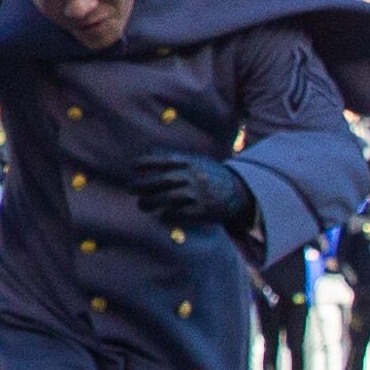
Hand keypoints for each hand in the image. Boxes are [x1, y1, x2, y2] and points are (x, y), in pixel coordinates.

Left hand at [132, 152, 252, 229]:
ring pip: (167, 198)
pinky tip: (161, 215)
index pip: (165, 160)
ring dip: (150, 202)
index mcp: (192, 163)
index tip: (134, 167)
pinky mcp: (202, 210)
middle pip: (162, 181)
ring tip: (142, 204)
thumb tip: (148, 154)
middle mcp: (193, 177)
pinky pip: (179, 213)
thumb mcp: (198, 161)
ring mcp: (198, 194)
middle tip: (130, 189)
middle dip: (142, 186)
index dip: (147, 163)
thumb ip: (176, 159)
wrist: (239, 192)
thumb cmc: (211, 176)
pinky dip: (167, 215)